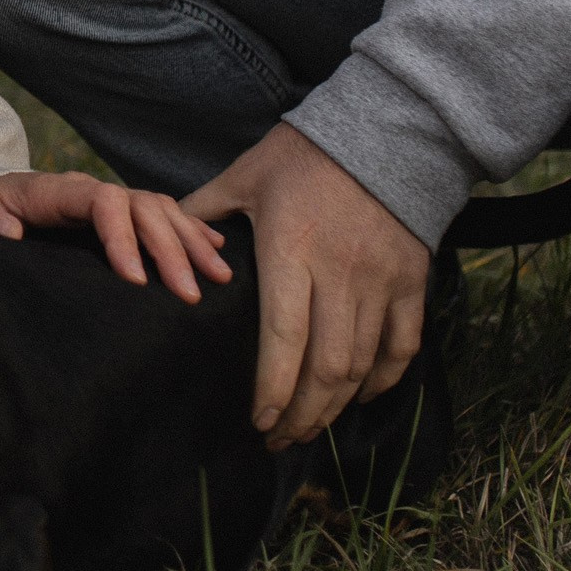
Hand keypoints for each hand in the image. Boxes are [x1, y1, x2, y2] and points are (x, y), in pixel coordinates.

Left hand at [0, 167, 234, 302]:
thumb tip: (7, 227)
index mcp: (46, 191)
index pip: (99, 201)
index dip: (123, 237)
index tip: (136, 281)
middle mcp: (81, 191)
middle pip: (139, 206)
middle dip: (168, 248)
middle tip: (190, 292)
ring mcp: (98, 200)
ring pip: (157, 208)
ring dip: (189, 240)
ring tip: (217, 275)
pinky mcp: (110, 215)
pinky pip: (158, 215)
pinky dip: (189, 230)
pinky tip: (214, 251)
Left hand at [187, 122, 429, 446]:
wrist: (387, 130)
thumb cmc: (304, 155)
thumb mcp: (244, 177)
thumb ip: (201, 214)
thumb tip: (157, 240)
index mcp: (291, 250)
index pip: (282, 339)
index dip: (271, 390)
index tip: (256, 422)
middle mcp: (341, 273)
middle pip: (325, 368)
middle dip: (301, 415)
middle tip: (279, 440)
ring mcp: (382, 281)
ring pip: (361, 366)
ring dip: (335, 407)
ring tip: (309, 428)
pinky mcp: (413, 282)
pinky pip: (402, 347)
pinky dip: (381, 381)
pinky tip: (358, 397)